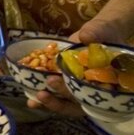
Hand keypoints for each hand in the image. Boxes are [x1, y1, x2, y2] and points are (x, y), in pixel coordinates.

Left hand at [27, 0, 133, 115]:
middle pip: (75, 103)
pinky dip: (43, 93)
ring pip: (64, 102)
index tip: (58, 83)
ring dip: (48, 103)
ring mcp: (77, 86)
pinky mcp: (65, 80)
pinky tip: (29, 92)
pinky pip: (55, 90)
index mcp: (104, 83)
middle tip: (42, 94)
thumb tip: (86, 36)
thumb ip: (95, 34)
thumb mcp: (102, 32)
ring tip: (32, 102)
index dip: (76, 95)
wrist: (99, 31)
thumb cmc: (105, 34)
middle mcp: (90, 88)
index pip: (90, 95)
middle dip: (58, 101)